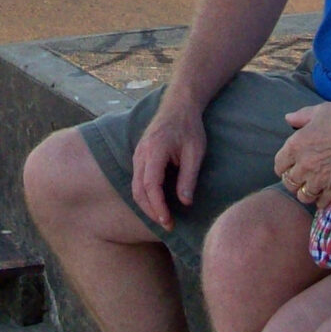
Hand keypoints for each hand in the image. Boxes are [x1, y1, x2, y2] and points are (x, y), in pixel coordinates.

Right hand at [131, 98, 207, 230]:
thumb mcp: (195, 152)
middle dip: (151, 211)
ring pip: (135, 187)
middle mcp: (141, 153)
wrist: (179, 106)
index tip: (168, 221)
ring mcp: (138, 154)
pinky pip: (137, 180)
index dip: (158, 206)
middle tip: (168, 226)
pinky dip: (145, 196)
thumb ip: (188, 177)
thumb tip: (185, 203)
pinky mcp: (139, 156)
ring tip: (164, 218)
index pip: (151, 185)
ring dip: (147, 205)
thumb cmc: (189, 127)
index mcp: (155, 150)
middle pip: (138, 190)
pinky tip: (158, 204)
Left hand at [275, 102, 330, 208]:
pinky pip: (321, 202)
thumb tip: (288, 118)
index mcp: (296, 145)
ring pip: (303, 195)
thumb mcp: (320, 111)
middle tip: (300, 174)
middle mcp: (305, 165)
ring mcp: (320, 179)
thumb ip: (301, 116)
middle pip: (289, 182)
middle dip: (293, 178)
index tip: (289, 163)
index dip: (283, 164)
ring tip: (310, 184)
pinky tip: (325, 190)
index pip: (279, 164)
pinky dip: (321, 199)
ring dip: (305, 191)